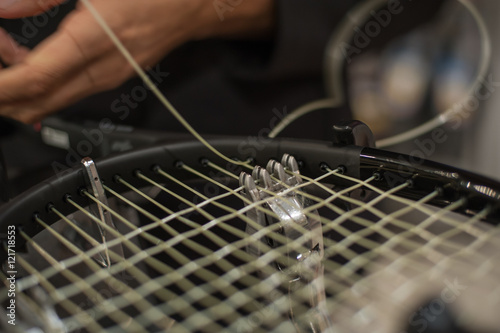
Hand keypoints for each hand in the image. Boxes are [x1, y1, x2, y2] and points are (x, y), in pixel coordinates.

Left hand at [0, 0, 273, 122]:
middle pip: (41, 100)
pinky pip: (68, 92)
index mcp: (96, 38)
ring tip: (4, 58)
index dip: (3, 87)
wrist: (189, 5)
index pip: (37, 77)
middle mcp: (104, 69)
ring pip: (52, 100)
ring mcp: (109, 78)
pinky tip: (25, 65)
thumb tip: (6, 8)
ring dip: (20, 88)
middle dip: (6, 95)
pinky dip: (40, 85)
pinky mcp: (111, 78)